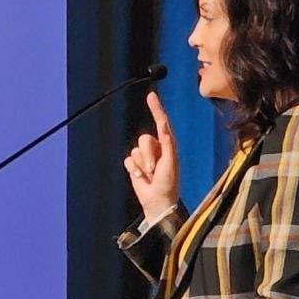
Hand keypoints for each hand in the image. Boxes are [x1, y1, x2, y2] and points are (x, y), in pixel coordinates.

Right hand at [123, 90, 178, 221]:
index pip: (161, 123)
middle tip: (153, 168)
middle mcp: (156, 148)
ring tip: (149, 175)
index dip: (156, 109)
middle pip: (144, 139)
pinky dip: (132, 169)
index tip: (151, 95)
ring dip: (140, 164)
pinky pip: (128, 159)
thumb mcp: (171, 162)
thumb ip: (167, 143)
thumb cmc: (168, 184)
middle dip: (147, 154)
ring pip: (135, 149)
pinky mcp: (134, 165)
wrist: (157, 202)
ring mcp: (144, 157)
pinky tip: (140, 177)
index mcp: (167, 145)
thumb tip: (164, 125)